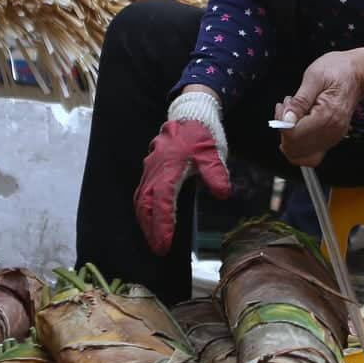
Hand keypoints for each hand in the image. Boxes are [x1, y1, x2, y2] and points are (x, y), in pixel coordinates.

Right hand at [134, 89, 230, 255]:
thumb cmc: (202, 133)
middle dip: (151, 229)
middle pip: (146, 204)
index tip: (165, 244)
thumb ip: (216, 173)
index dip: (162, 224)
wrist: (190, 113)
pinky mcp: (151, 168)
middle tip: (159, 250)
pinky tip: (150, 220)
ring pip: (141, 199)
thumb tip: (222, 193)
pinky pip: (142, 192)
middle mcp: (155, 169)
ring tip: (154, 241)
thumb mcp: (213, 152)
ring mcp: (150, 168)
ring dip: (145, 221)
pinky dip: (144, 209)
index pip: (162, 201)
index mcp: (169, 167)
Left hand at [276, 50, 363, 167]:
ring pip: (300, 154)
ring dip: (290, 137)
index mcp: (327, 116)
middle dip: (284, 129)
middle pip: (295, 148)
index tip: (283, 107)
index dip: (282, 122)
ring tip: (292, 115)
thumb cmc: (339, 71)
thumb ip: (300, 100)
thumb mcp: (314, 76)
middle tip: (286, 108)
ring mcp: (332, 137)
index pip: (294, 135)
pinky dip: (297, 143)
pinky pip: (309, 153)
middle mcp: (332, 132)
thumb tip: (286, 119)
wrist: (358, 74)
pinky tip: (297, 125)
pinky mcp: (331, 138)